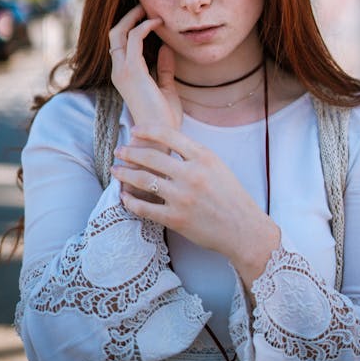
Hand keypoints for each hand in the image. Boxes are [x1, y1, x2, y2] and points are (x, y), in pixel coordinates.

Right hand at [109, 5, 181, 129]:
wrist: (159, 137)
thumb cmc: (163, 119)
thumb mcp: (166, 89)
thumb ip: (164, 69)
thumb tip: (165, 48)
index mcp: (124, 76)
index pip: (120, 44)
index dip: (130, 27)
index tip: (149, 17)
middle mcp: (118, 71)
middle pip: (114, 34)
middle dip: (128, 17)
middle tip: (145, 7)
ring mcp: (123, 71)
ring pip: (119, 32)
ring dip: (135, 18)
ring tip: (152, 11)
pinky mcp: (132, 71)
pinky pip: (134, 39)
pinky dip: (145, 27)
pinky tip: (158, 24)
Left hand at [111, 124, 280, 287]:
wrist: (243, 229)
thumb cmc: (232, 197)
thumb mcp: (218, 167)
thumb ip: (195, 156)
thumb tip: (167, 146)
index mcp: (204, 158)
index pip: (169, 136)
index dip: (147, 131)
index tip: (134, 131)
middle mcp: (191, 175)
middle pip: (151, 157)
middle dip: (130, 152)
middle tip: (119, 151)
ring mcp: (182, 198)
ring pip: (143, 180)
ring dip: (125, 174)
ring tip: (116, 171)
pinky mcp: (175, 219)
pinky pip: (145, 208)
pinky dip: (131, 201)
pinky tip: (124, 197)